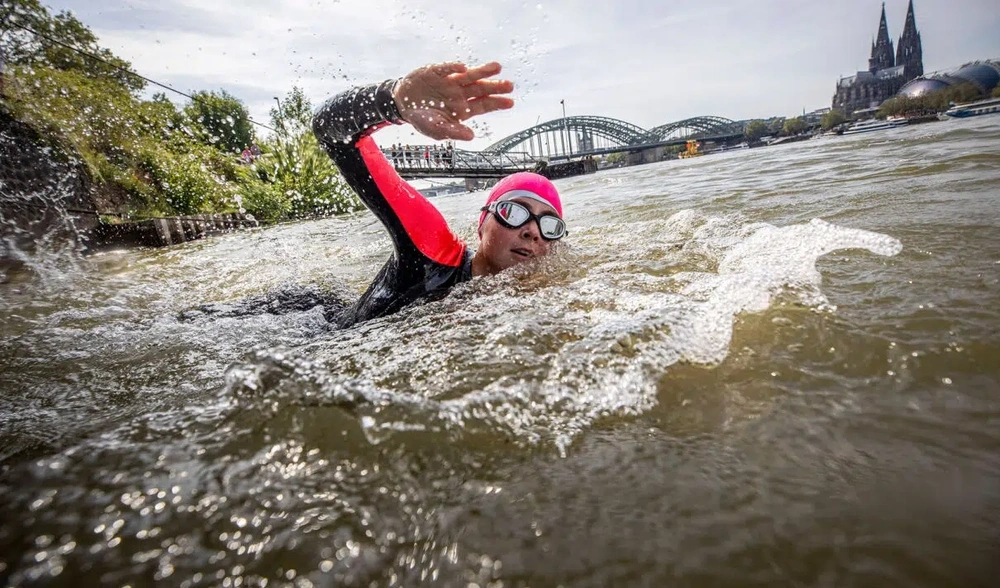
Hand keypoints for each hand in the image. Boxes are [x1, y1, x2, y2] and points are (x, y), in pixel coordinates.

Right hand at [393, 62, 513, 140]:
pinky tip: (462, 67)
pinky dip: (453, 68)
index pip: (484, 105)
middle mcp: (460, 93)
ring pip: (470, 76)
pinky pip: (446, 69)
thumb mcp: (436, 129)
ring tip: (497, 67)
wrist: (402, 104)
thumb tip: (471, 136)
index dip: (497, 103)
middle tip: (509, 86)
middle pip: (481, 89)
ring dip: (483, 71)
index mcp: (463, 108)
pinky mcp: (436, 71)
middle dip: (495, 87)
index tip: (510, 102)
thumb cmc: (422, 119)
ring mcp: (450, 81)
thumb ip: (453, 132)